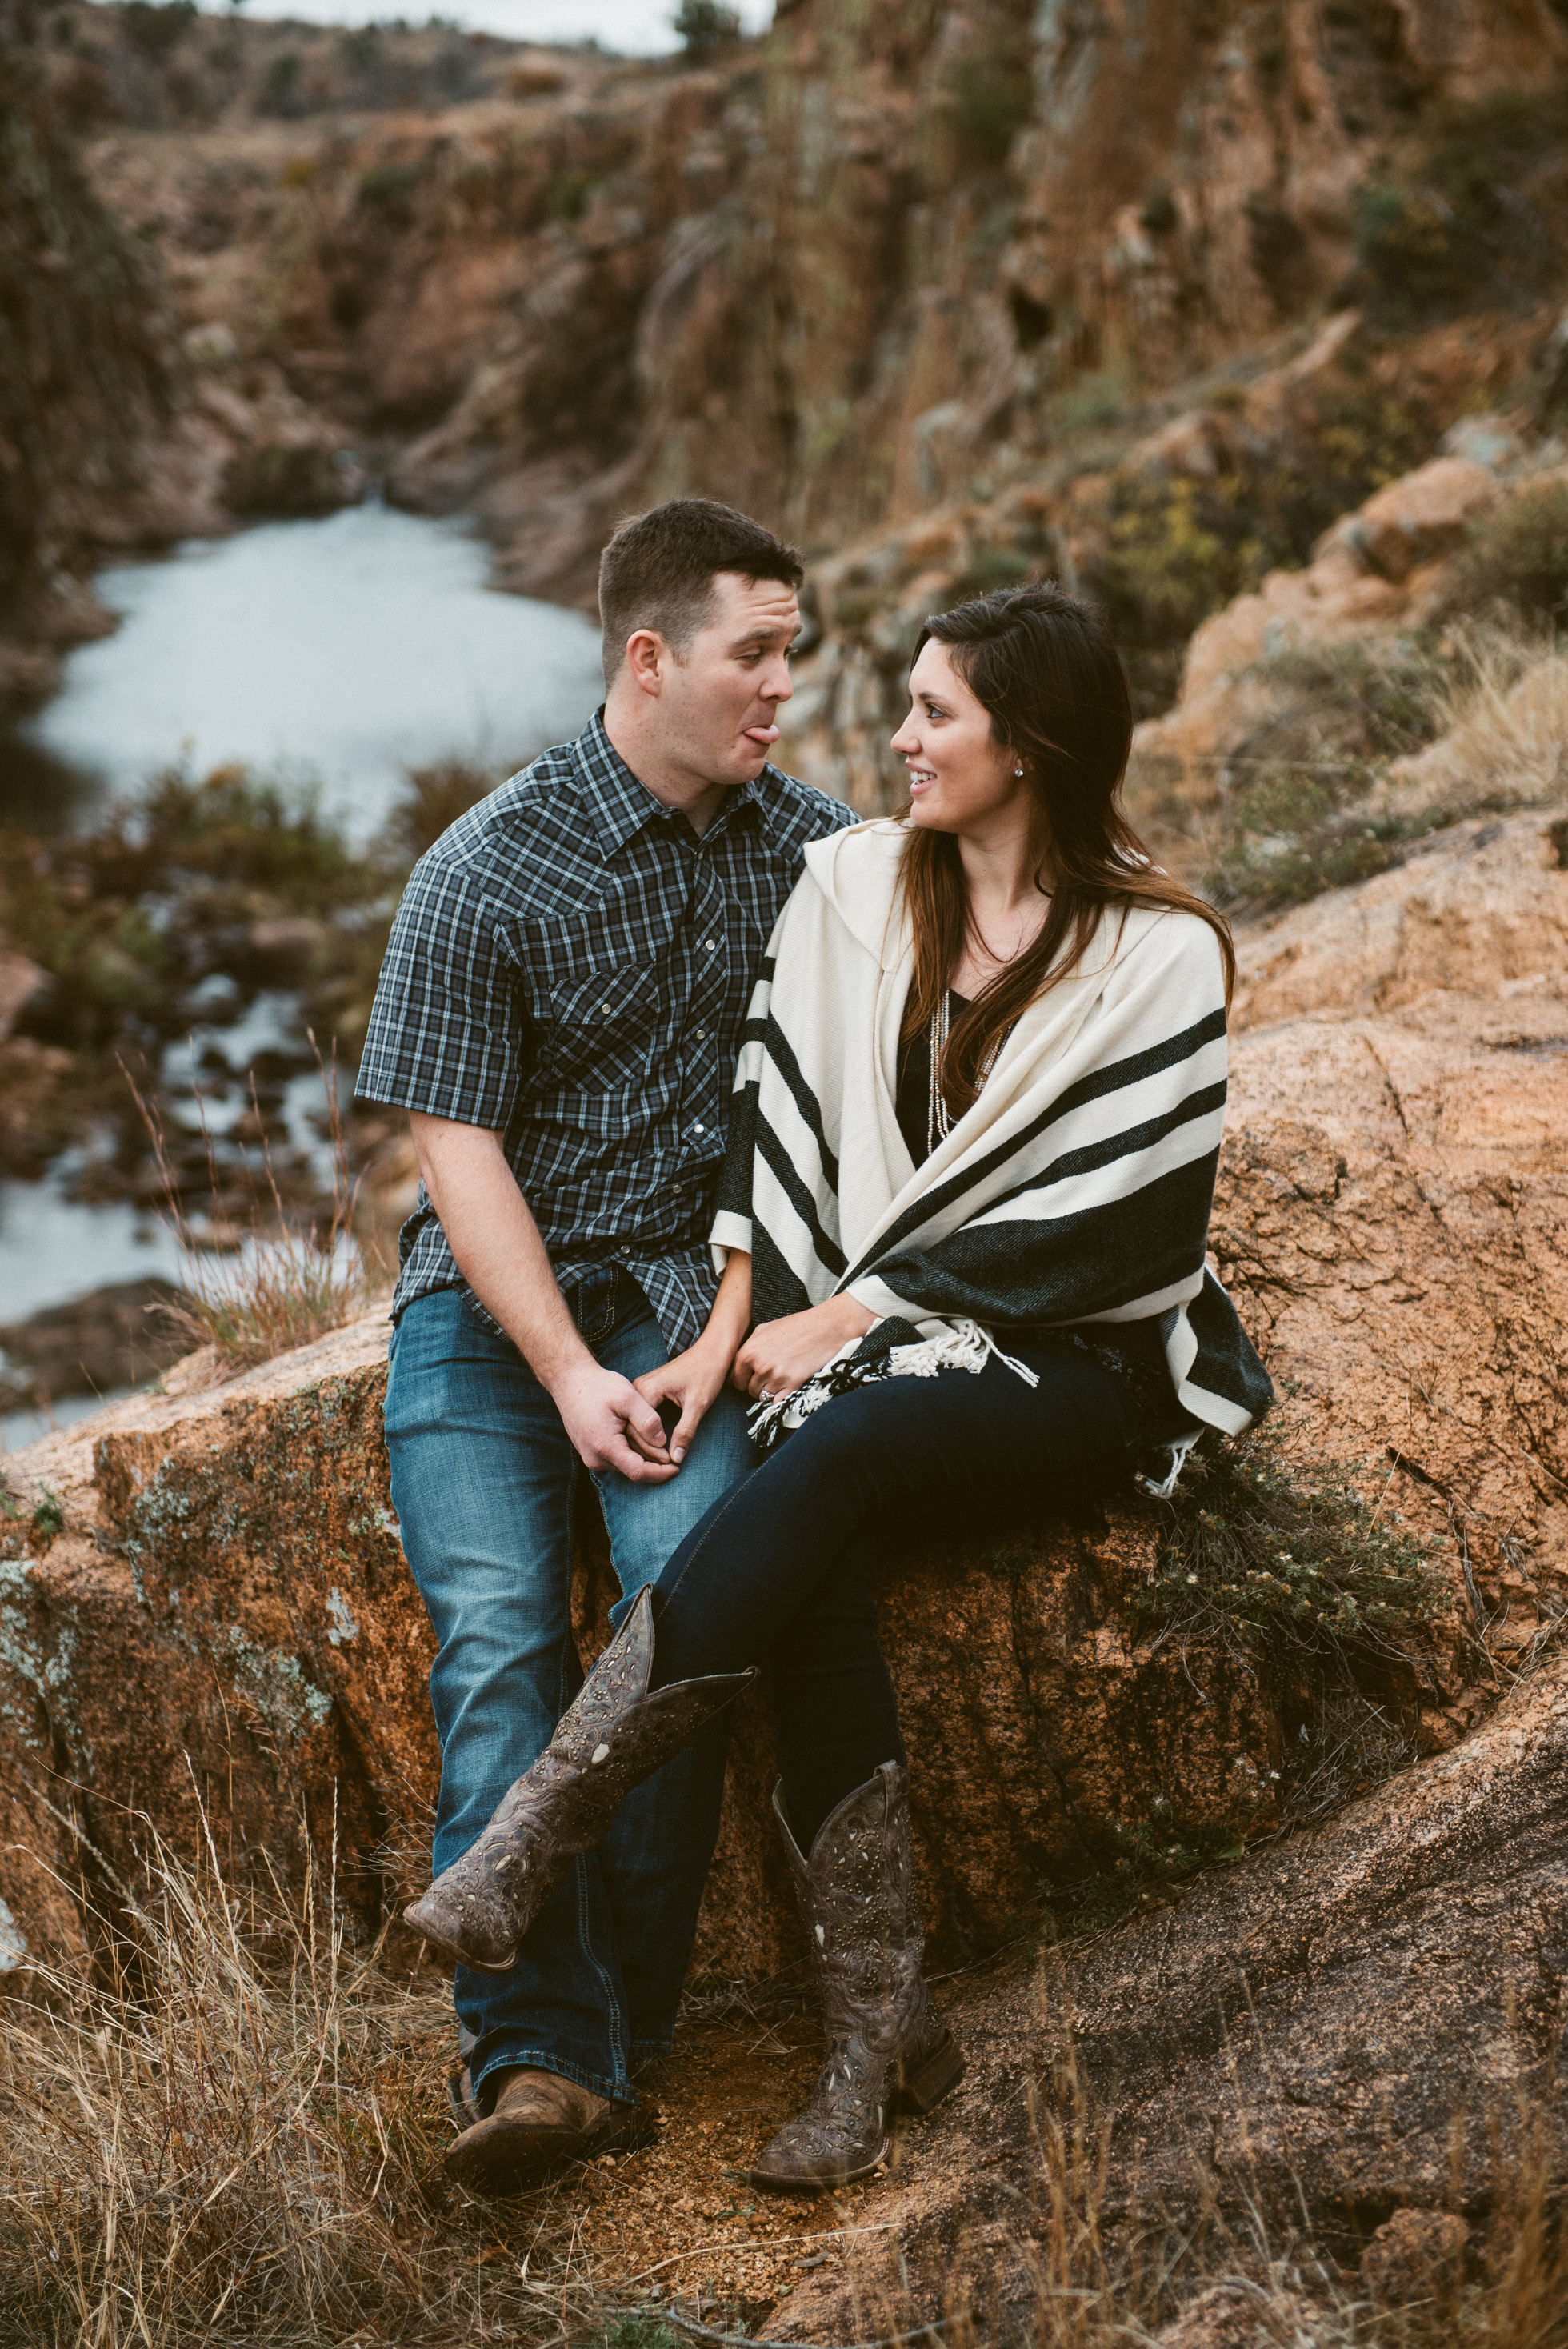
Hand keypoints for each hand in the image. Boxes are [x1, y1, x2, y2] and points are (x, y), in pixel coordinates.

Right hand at [551, 1361, 677, 1482]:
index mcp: (605, 1447)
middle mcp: (595, 1458)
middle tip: (672, 1452)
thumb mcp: (628, 1397)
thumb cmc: (598, 1386)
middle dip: (654, 1463)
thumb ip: (648, 1421)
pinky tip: (638, 1435)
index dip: (660, 1473)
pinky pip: (615, 1456)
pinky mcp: (590, 1451)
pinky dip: (630, 1450)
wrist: (570, 1381)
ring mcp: (591, 1456)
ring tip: (655, 1438)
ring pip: (625, 1463)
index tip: (677, 1467)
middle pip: (633, 1469)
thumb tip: (662, 1443)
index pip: (638, 1472)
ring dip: (642, 1455)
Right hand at [633, 1340, 733, 1464]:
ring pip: (633, 1426)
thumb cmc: (707, 1371)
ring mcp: (638, 1391)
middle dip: (646, 1452)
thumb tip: (676, 1458)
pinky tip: (657, 1448)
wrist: (711, 1349)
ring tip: (661, 1463)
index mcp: (645, 1390)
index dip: (652, 1453)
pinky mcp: (644, 1393)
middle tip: (665, 1469)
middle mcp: (636, 1390)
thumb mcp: (697, 1404)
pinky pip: (639, 1419)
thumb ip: (686, 1431)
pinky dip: (646, 1435)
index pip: (638, 1431)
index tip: (668, 1467)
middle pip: (632, 1430)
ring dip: (645, 1445)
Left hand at [733, 1295, 876, 1401]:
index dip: (742, 1378)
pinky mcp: (792, 1385)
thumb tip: (739, 1363)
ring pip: (761, 1397)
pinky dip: (779, 1398)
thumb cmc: (796, 1325)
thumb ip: (748, 1347)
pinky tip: (786, 1387)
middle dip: (756, 1385)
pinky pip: (776, 1402)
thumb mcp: (764, 1329)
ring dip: (769, 1392)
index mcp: (748, 1351)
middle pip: (747, 1389)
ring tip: (780, 1378)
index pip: (734, 1377)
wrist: (826, 1327)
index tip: (750, 1376)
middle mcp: (759, 1365)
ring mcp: (776, 1377)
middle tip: (769, 1376)